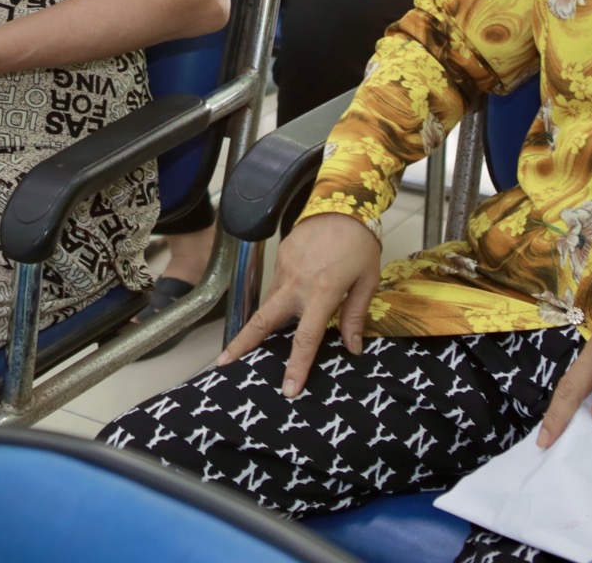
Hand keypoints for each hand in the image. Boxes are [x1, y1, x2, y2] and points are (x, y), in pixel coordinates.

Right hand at [218, 212, 383, 395]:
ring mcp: (285, 269)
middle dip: (242, 343)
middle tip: (224, 362)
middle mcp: (296, 283)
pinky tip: (288, 301)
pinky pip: (277, 284)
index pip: (305, 338)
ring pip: (270, 303)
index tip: (288, 388)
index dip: (297, 366)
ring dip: (263, 322)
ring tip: (255, 341)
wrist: (342, 201)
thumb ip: (355, 316)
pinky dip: (279, 298)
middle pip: (263, 320)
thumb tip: (352, 347)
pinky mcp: (281, 256)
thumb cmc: (359, 243)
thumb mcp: (367, 281)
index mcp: (321, 293)